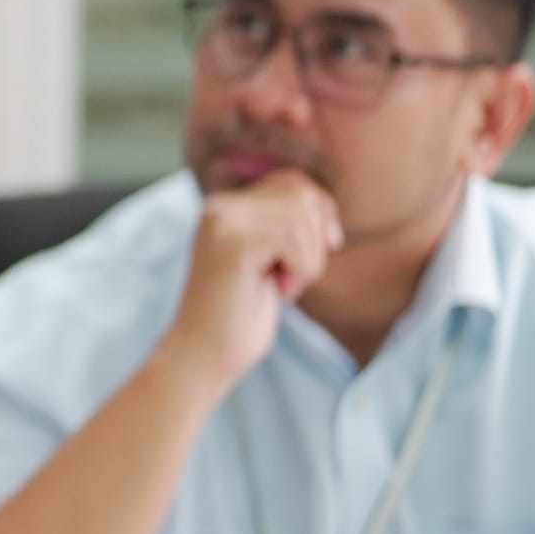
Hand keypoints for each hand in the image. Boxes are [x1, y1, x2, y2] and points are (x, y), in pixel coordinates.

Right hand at [166, 170, 341, 390]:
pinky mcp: (233, 243)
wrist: (206, 352)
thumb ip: (284, 224)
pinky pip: (295, 240)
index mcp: (224, 205)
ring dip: (310, 261)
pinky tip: (281, 290)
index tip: (328, 245)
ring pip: (302, 219)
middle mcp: (220, 206)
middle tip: (296, 273)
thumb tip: (325, 204)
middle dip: (315, 238)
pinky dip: (304, 270)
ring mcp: (223, 222)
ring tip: (284, 285)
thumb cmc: (240, 312)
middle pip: (301, 195)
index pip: (291, 181)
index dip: (320, 210)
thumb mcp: (269, 258)